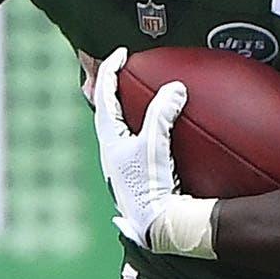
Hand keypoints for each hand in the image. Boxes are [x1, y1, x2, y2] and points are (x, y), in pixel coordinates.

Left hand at [93, 49, 217, 257]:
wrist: (156, 225)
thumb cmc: (150, 185)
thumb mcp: (155, 145)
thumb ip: (162, 113)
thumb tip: (175, 87)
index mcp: (109, 140)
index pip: (104, 95)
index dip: (111, 70)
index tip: (122, 53)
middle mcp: (111, 151)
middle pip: (105, 111)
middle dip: (110, 89)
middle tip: (120, 71)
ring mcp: (122, 165)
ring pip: (117, 128)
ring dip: (123, 109)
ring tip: (134, 97)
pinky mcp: (137, 175)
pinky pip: (134, 142)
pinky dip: (139, 128)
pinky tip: (152, 134)